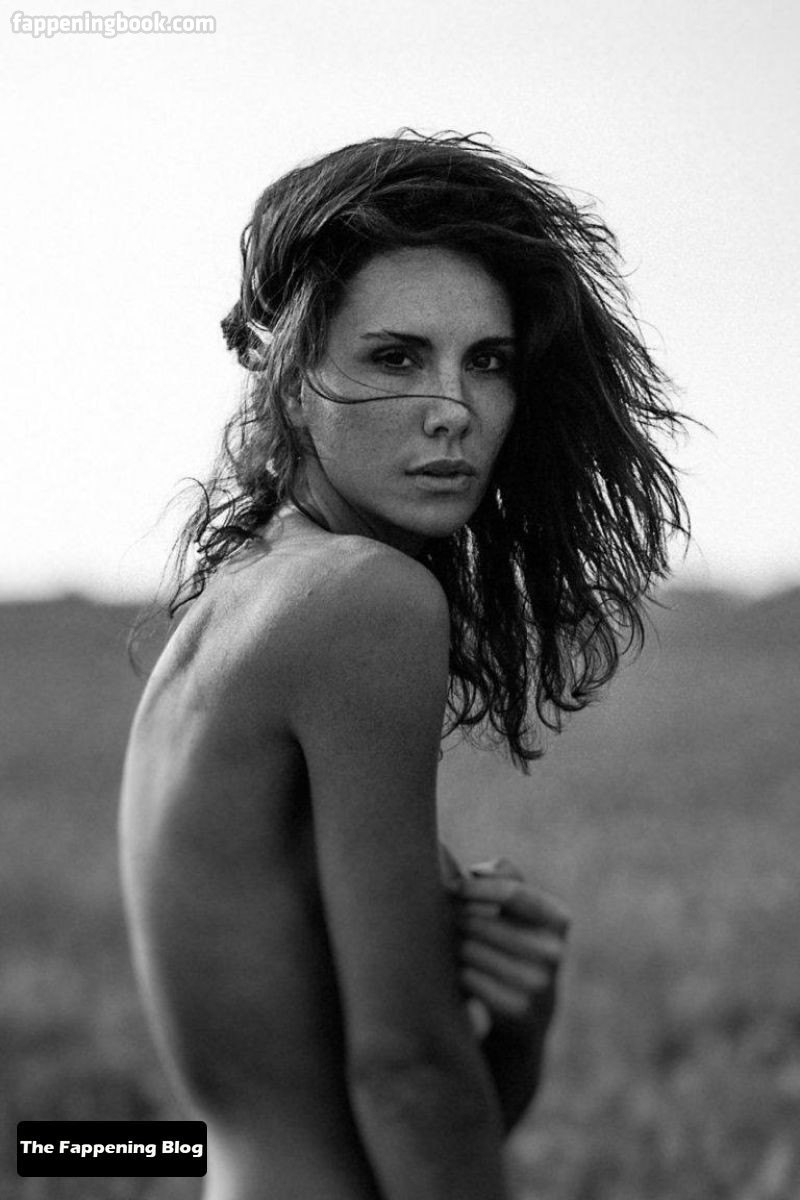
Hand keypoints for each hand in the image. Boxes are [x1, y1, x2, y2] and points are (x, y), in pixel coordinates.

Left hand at [451, 858, 569, 1040]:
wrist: (530, 1012)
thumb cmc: (518, 941)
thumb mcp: (522, 908)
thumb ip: (506, 876)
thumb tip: (477, 871)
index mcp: (558, 918)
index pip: (512, 893)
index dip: (476, 887)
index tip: (453, 886)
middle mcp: (554, 951)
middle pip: (482, 922)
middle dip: (460, 918)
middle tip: (452, 922)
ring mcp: (539, 984)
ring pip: (471, 949)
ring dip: (457, 944)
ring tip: (460, 946)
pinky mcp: (518, 1010)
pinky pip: (469, 978)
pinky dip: (461, 972)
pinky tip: (465, 972)